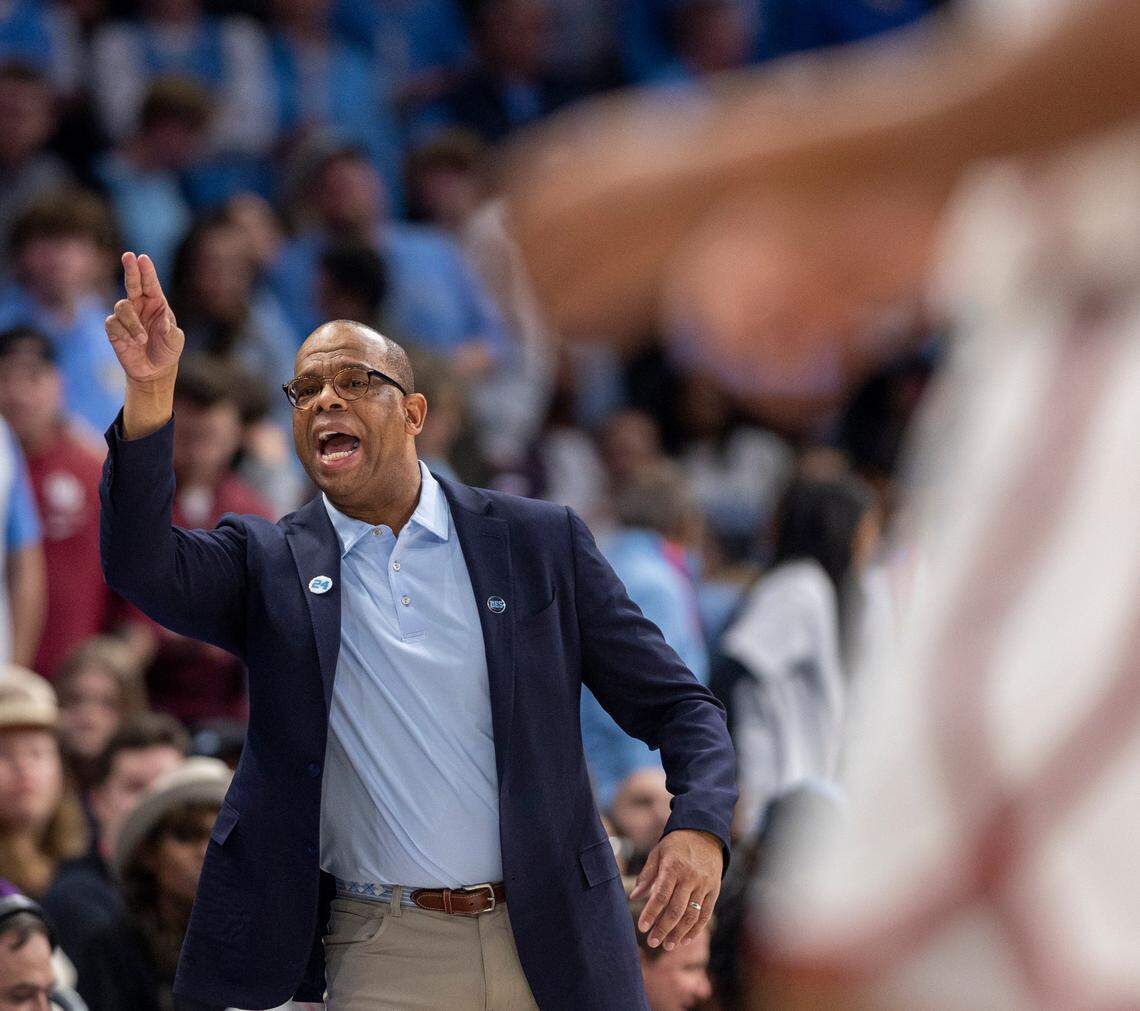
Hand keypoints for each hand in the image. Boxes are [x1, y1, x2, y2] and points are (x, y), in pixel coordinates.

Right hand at [104, 252, 184, 384]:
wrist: (154, 370)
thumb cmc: (167, 350)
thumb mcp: (174, 341)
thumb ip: (170, 331)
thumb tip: (163, 322)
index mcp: (157, 304)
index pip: (150, 284)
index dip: (146, 271)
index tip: (142, 258)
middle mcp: (140, 306)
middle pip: (132, 283)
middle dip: (131, 269)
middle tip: (128, 256)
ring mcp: (126, 316)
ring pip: (122, 306)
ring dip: (132, 322)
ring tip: (142, 339)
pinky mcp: (114, 328)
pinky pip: (113, 323)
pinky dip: (123, 332)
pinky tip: (132, 342)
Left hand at [630, 829, 722, 951]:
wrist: (705, 833)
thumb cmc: (676, 844)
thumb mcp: (658, 853)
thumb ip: (646, 876)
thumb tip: (634, 897)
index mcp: (673, 867)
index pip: (661, 895)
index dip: (651, 913)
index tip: (641, 928)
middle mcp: (690, 877)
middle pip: (676, 909)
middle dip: (663, 929)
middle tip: (652, 942)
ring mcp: (704, 885)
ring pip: (692, 915)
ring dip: (679, 933)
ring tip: (668, 945)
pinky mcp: (714, 890)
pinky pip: (706, 914)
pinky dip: (696, 929)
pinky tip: (685, 939)